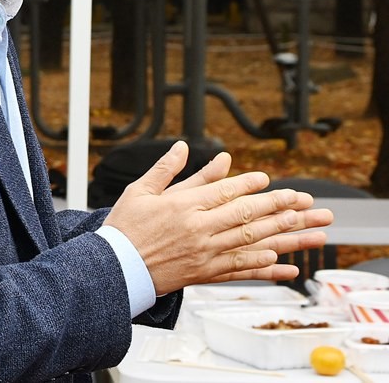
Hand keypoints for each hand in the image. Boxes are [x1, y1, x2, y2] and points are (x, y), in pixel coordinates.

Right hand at [102, 141, 332, 293]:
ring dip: (280, 234)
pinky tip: (280, 260)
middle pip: (244, 214)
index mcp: (182, 206)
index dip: (247, 184)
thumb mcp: (141, 191)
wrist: (115, 267)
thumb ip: (166, 169)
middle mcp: (198, 229)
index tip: (266, 179)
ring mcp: (203, 253)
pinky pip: (239, 268)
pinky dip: (261, 265)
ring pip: (249, 241)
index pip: (223, 191)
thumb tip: (184, 146)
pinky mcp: (204, 273)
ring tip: (304, 227)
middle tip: (302, 200)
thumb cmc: (125, 227)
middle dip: (276, 206)